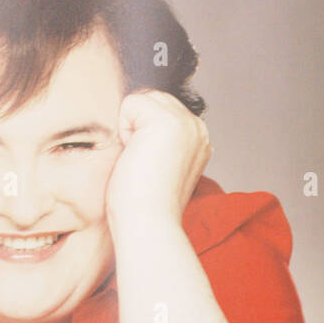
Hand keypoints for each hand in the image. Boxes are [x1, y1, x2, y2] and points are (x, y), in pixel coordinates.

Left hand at [105, 89, 210, 234]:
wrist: (148, 223)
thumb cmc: (145, 204)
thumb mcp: (159, 164)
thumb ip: (160, 140)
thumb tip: (138, 125)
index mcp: (198, 139)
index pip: (161, 108)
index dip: (144, 132)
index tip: (151, 166)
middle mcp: (198, 128)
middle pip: (152, 98)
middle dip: (138, 127)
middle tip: (143, 163)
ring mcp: (186, 123)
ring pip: (142, 99)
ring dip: (131, 129)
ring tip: (140, 160)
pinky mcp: (168, 121)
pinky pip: (131, 103)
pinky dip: (124, 129)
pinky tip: (136, 155)